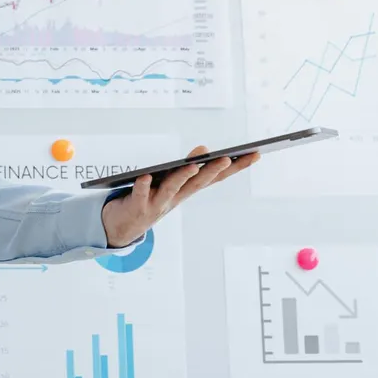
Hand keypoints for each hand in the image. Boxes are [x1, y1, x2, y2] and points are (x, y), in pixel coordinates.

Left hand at [100, 145, 259, 248]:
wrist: (122, 227)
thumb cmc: (149, 199)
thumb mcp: (170, 184)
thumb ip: (186, 168)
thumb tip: (203, 149)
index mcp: (186, 190)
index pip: (215, 177)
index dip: (236, 167)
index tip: (255, 153)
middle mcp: (176, 198)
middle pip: (197, 183)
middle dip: (213, 170)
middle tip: (228, 157)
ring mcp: (157, 203)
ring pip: (172, 188)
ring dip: (182, 177)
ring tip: (193, 164)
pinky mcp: (137, 206)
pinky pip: (139, 194)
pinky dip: (142, 186)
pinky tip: (145, 175)